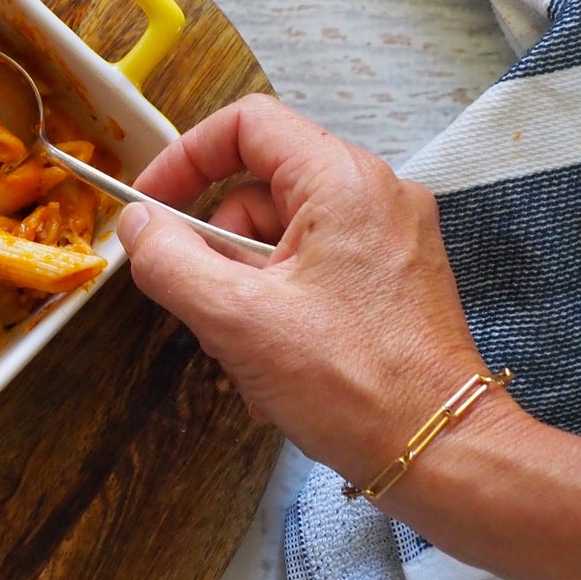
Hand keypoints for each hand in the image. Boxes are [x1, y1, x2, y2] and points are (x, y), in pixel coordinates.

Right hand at [117, 94, 498, 485]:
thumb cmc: (350, 383)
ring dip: (243, 293)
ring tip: (243, 358)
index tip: (148, 208)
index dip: (184, 157)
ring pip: (280, 238)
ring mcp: (390, 237)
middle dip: (215, 250)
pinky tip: (273, 370)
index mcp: (342, 181)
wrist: (445, 455)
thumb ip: (170, 259)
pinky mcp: (394, 279)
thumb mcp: (235, 319)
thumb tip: (135, 223)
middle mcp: (374, 194)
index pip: (246, 124)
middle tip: (198, 305)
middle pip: (258, 189)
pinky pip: (313, 270)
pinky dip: (279, 309)